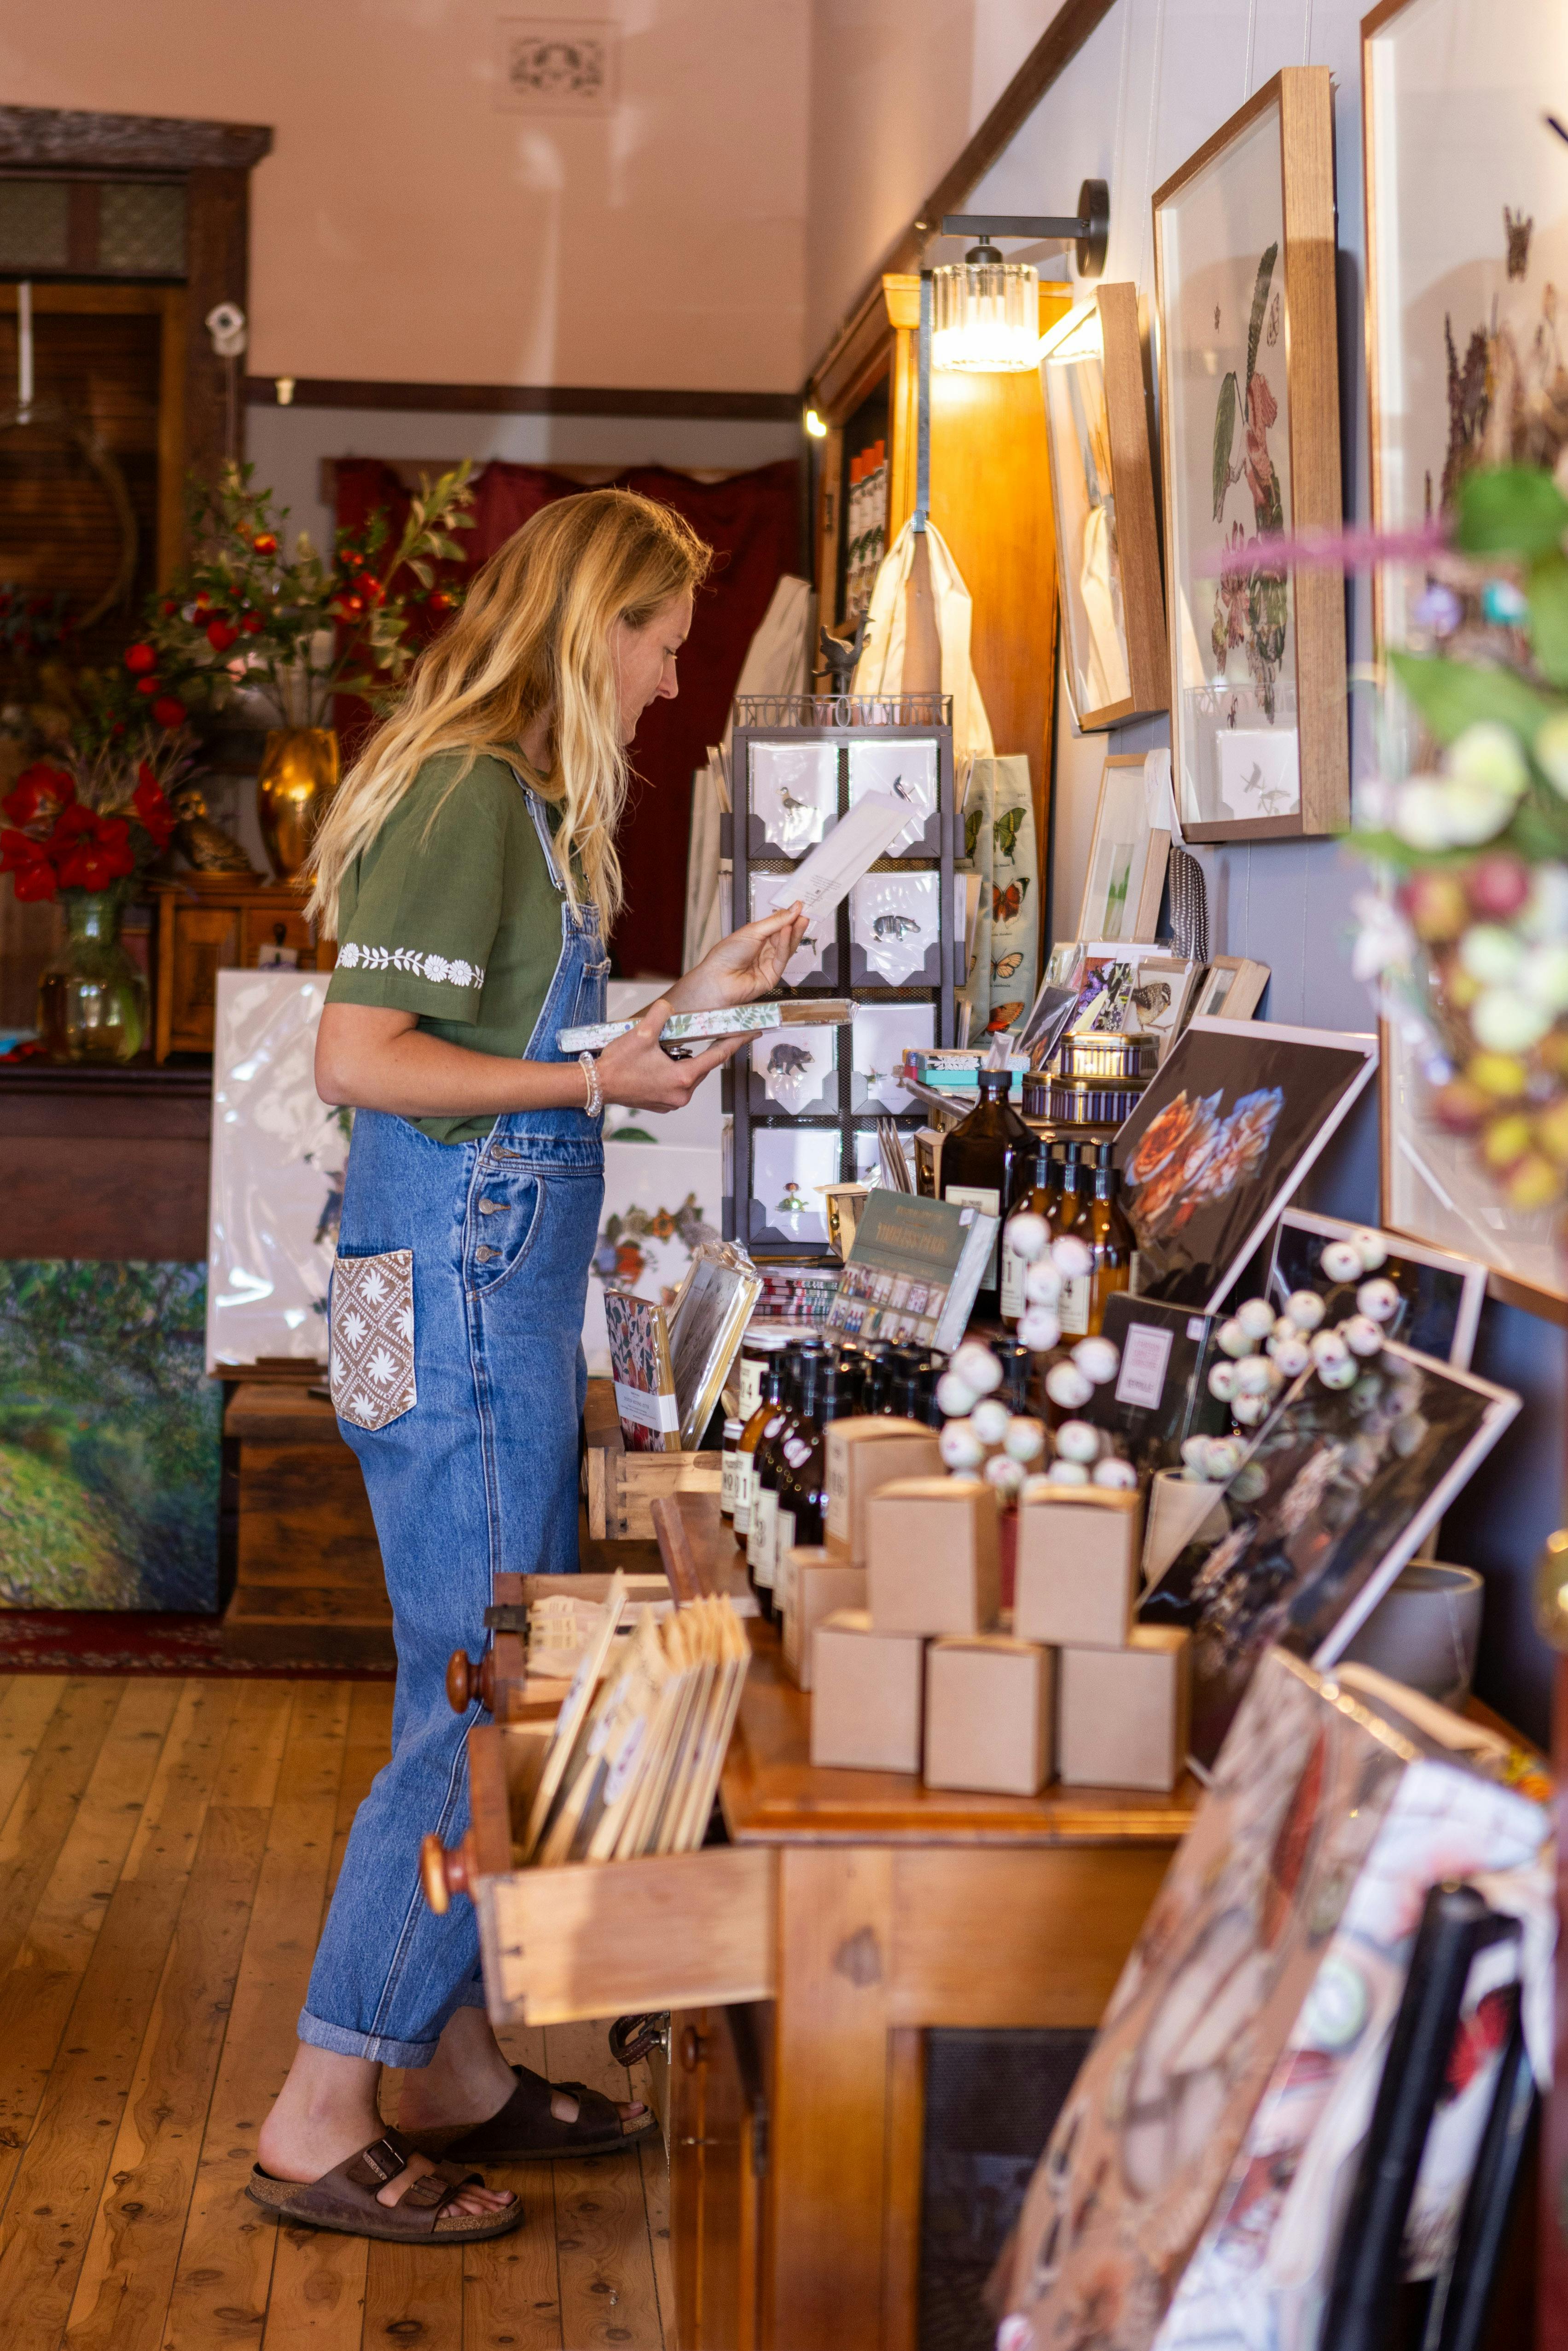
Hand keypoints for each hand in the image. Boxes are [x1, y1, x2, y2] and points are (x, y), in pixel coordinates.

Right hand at [596, 996, 744, 1111]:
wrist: (597, 1085)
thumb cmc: (617, 1065)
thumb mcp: (641, 1033)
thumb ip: (660, 1015)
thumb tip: (668, 1007)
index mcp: (682, 1077)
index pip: (717, 1056)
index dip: (736, 1042)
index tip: (750, 1034)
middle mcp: (681, 1094)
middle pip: (704, 1067)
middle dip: (706, 1051)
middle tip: (710, 1034)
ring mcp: (672, 1102)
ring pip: (690, 1076)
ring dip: (687, 1062)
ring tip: (670, 1050)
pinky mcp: (662, 1104)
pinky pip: (678, 1086)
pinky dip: (676, 1073)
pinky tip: (662, 1063)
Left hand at [667, 902, 807, 1012]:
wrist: (717, 978)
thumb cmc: (726, 954)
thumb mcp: (752, 931)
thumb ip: (775, 921)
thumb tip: (794, 909)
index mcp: (756, 937)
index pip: (777, 925)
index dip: (788, 916)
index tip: (799, 906)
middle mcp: (764, 950)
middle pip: (785, 936)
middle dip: (795, 924)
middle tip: (805, 913)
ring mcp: (769, 963)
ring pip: (786, 947)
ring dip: (794, 933)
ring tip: (801, 920)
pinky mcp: (773, 976)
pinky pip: (782, 958)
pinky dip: (785, 944)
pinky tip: (788, 932)